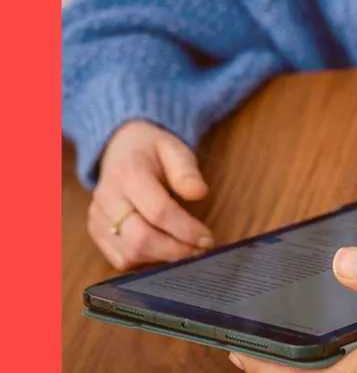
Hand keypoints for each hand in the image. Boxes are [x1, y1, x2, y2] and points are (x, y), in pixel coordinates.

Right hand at [88, 120, 213, 269]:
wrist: (119, 147)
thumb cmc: (152, 149)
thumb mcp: (174, 148)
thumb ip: (186, 170)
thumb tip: (200, 193)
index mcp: (127, 174)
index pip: (157, 211)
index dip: (185, 229)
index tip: (207, 239)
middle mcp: (107, 199)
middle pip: (139, 239)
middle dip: (174, 251)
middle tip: (200, 251)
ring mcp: (97, 218)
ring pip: (128, 254)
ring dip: (161, 259)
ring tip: (187, 252)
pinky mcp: (95, 232)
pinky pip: (119, 259)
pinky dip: (144, 262)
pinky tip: (164, 251)